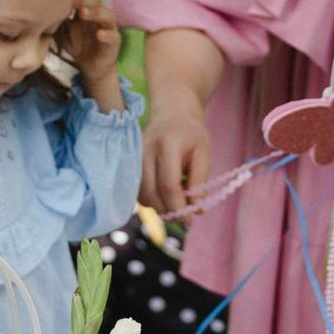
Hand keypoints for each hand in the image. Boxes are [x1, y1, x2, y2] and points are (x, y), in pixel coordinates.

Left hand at [61, 0, 122, 99]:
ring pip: (108, 16)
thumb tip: (43, 11)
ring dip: (96, 13)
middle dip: (85, 1)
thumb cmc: (77, 45)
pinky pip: (113, 36)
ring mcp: (109, 28)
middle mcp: (100, 17)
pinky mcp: (115, 42)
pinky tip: (99, 35)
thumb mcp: (64, 34)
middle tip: (75, 2)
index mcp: (88, 12)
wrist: (90, 67)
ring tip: (84, 13)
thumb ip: (58, 23)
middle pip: (96, 3)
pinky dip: (107, 34)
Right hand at [141, 94, 212, 217]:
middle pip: (151, 194)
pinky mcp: (129, 165)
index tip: (190, 219)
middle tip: (184, 218)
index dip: (178, 206)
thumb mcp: (204, 153)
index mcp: (166, 145)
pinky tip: (166, 195)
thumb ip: (200, 181)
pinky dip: (152, 201)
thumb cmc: (191, 134)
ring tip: (177, 203)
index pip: (168, 184)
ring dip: (160, 208)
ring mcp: (133, 158)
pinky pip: (138, 192)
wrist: (172, 114)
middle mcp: (144, 151)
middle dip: (168, 212)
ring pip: (142, 196)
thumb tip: (197, 210)